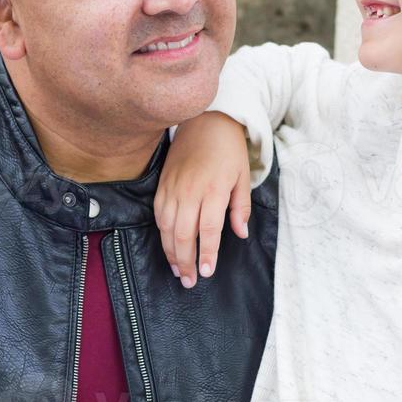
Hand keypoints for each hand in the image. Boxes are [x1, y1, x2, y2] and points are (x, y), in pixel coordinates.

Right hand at [154, 111, 251, 287]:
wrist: (207, 120)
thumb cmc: (229, 150)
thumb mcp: (243, 177)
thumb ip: (240, 208)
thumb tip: (239, 234)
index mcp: (214, 190)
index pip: (208, 230)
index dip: (206, 254)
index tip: (206, 272)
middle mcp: (190, 191)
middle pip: (183, 234)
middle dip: (186, 261)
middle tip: (190, 281)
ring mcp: (173, 188)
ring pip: (166, 228)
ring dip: (171, 252)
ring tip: (179, 270)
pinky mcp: (163, 184)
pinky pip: (158, 214)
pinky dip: (162, 234)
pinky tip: (168, 247)